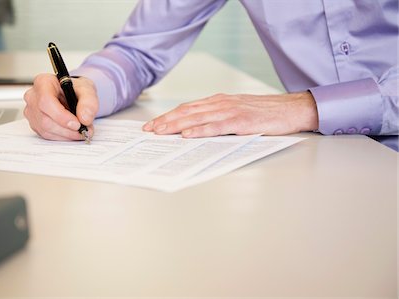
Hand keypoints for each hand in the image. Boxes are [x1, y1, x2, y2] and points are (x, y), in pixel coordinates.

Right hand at [24, 74, 97, 140]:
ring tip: (81, 130)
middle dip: (67, 129)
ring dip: (67, 134)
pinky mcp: (35, 123)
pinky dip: (63, 136)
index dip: (61, 116)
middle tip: (84, 130)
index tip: (77, 124)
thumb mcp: (87, 89)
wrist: (73, 94)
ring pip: (46, 129)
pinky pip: (47, 135)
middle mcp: (33, 97)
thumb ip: (89, 102)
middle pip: (45, 119)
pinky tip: (72, 132)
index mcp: (43, 83)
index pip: (46, 101)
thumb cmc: (76, 89)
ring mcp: (32, 111)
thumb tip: (85, 118)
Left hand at [143, 92, 317, 136]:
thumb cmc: (264, 112)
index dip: (169, 116)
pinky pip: (216, 126)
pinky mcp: (240, 121)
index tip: (154, 124)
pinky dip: (200, 130)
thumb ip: (218, 117)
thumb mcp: (237, 111)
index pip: (188, 108)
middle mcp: (221, 103)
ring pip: (196, 117)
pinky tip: (187, 135)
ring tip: (160, 132)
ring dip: (176, 125)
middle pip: (187, 111)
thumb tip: (197, 129)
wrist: (291, 109)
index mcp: (219, 101)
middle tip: (149, 130)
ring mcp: (230, 111)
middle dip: (165, 121)